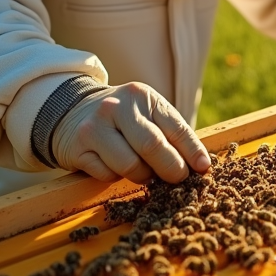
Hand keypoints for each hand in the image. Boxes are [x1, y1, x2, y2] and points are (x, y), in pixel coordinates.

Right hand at [52, 82, 209, 183]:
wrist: (71, 111)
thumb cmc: (122, 118)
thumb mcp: (147, 113)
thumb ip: (171, 134)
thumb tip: (201, 165)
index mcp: (142, 96)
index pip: (176, 127)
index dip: (193, 151)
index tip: (203, 168)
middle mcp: (117, 107)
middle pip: (153, 146)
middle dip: (171, 169)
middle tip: (178, 179)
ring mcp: (95, 127)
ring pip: (130, 165)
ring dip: (142, 176)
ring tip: (143, 171)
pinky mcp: (78, 148)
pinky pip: (107, 175)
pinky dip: (116, 177)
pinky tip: (114, 165)